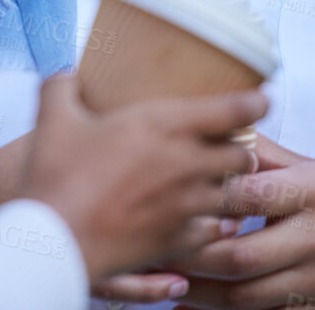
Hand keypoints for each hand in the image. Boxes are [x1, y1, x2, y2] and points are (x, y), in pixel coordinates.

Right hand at [20, 74, 267, 282]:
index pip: (232, 110)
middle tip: (233, 144)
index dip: (255, 103)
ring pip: (234, 195)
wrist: (52, 239)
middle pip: (241, 154)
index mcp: (163, 126)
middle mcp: (185, 165)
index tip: (262, 101)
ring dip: (232, 187)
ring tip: (222, 183)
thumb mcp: (53, 117)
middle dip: (241, 148)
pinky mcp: (178, 240)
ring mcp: (186, 206)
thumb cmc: (55, 176)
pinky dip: (215, 225)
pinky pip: (214, 231)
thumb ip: (62, 86)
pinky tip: (208, 222)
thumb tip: (65, 74)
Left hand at [95, 136, 314, 308]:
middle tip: (151, 247)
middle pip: (241, 256)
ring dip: (201, 294)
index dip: (207, 197)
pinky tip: (198, 309)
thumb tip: (226, 129)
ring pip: (249, 297)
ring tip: (163, 282)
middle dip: (191, 257)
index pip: (252, 193)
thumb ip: (273, 157)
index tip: (170, 191)